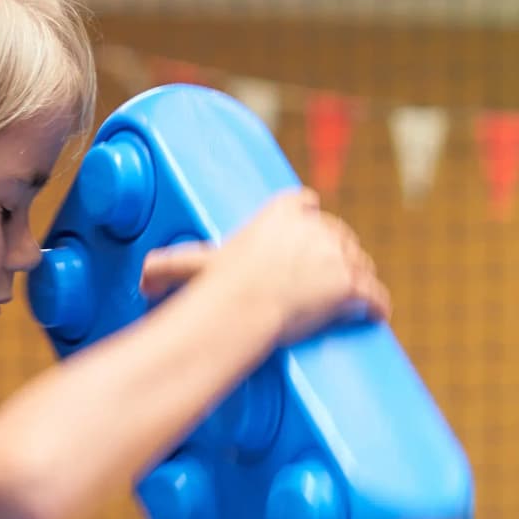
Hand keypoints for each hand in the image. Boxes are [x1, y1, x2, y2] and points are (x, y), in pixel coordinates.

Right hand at [142, 190, 384, 347]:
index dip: (311, 222)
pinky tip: (376, 314)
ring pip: (358, 264)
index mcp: (282, 212)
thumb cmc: (217, 287)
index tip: (312, 239)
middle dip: (337, 255)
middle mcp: (315, 226)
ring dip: (358, 279)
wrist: (243, 307)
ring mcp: (337, 253)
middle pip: (337, 236)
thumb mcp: (194, 264)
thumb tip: (143, 277)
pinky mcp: (352, 282)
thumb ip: (170, 264)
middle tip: (333, 279)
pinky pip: (373, 294)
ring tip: (353, 298)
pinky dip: (375, 305)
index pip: (306, 204)